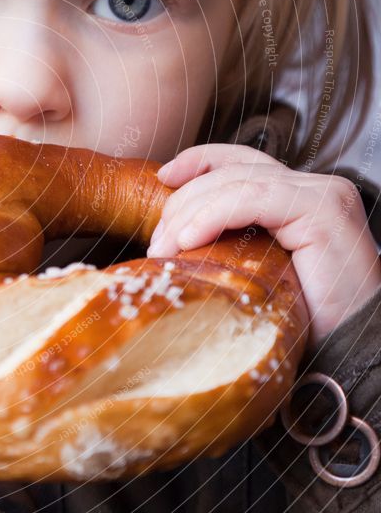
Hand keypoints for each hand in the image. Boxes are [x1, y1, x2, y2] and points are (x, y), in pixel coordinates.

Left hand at [145, 143, 380, 349]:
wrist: (355, 351)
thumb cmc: (307, 321)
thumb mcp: (257, 272)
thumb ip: (231, 244)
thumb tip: (170, 240)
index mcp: (297, 196)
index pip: (240, 161)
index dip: (198, 161)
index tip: (163, 177)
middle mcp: (312, 187)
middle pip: (230, 171)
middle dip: (183, 202)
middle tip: (157, 245)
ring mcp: (320, 195)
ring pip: (236, 182)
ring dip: (189, 214)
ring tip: (164, 250)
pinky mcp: (322, 210)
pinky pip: (252, 200)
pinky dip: (213, 215)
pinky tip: (188, 239)